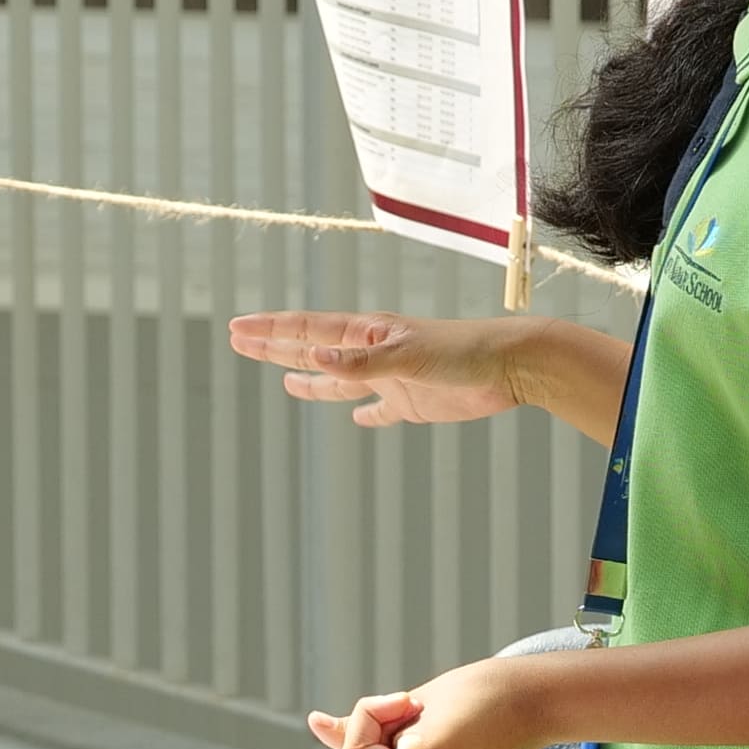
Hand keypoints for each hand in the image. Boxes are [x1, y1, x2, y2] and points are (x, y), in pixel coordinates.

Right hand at [227, 308, 538, 427]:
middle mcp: (373, 354)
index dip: (271, 330)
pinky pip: (382, 410)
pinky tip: (358, 420)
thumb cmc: (462, 351)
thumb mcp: (406, 355)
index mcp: (366, 335)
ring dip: (312, 382)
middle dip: (277, 348)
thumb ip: (360, 363)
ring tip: (285, 382)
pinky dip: (367, 416)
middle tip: (240, 342)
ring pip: (341, 382)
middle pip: (314, 351)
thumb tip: (311, 361)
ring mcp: (392, 378)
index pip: (307, 331)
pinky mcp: (414, 402)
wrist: (512, 366)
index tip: (237, 328)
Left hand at [311, 655, 563, 748]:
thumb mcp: (414, 703)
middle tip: (407, 702)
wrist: (531, 701)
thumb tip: (316, 726)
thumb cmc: (481, 696)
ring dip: (384, 728)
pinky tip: (334, 720)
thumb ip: (363, 721)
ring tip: (420, 706)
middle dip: (370, 726)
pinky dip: (379, 742)